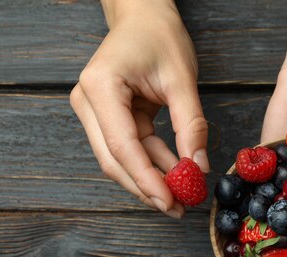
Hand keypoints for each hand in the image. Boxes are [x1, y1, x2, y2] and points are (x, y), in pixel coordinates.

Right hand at [70, 0, 208, 217]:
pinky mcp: (106, 116)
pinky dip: (151, 163)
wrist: (143, 15)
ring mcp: (93, 110)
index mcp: (101, 87)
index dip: (146, 179)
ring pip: (119, 159)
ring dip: (149, 178)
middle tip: (176, 208)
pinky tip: (175, 174)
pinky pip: (129, 148)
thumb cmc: (160, 36)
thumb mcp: (182, 80)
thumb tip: (198, 167)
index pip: (123, 146)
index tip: (171, 202)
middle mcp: (88, 101)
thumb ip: (191, 126)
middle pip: (114, 160)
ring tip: (182, 195)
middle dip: (145, 187)